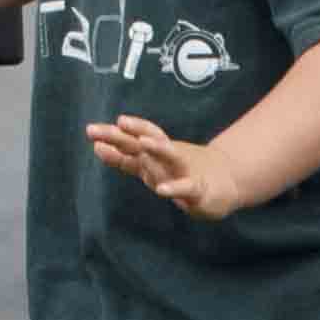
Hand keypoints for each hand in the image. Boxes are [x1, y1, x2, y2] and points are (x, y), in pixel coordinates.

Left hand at [89, 113, 252, 216]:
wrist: (226, 181)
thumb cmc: (181, 171)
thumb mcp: (150, 165)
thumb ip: (124, 158)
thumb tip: (97, 146)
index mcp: (155, 151)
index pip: (134, 137)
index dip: (114, 135)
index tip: (93, 131)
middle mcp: (168, 156)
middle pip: (146, 141)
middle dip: (126, 136)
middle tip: (109, 128)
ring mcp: (184, 170)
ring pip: (171, 156)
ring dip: (158, 149)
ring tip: (143, 144)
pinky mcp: (198, 189)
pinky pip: (186, 187)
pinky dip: (175, 188)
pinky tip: (162, 190)